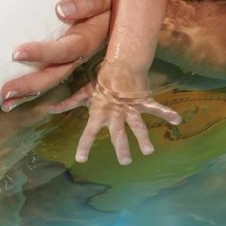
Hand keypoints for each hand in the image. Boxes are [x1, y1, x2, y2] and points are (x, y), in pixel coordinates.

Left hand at [0, 0, 111, 110]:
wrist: (118, 7)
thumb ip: (88, 1)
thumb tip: (62, 9)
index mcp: (90, 37)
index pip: (66, 50)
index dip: (43, 53)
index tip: (17, 53)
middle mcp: (83, 54)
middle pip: (57, 73)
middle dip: (31, 85)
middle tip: (5, 93)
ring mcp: (76, 60)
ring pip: (54, 79)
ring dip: (30, 92)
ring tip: (6, 103)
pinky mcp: (70, 60)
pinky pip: (53, 77)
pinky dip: (36, 91)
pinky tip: (18, 100)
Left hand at [49, 65, 181, 165]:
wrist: (119, 63)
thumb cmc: (101, 80)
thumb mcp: (84, 92)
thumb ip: (68, 103)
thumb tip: (49, 108)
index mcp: (99, 112)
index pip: (89, 132)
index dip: (84, 145)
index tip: (80, 159)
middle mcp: (114, 113)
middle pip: (117, 133)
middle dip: (121, 148)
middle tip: (124, 162)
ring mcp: (130, 108)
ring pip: (137, 125)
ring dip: (142, 138)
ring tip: (148, 151)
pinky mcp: (143, 101)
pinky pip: (156, 108)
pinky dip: (166, 113)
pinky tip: (177, 120)